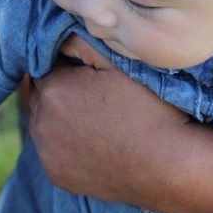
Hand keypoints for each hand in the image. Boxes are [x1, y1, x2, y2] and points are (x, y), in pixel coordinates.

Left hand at [28, 36, 190, 205]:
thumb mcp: (122, 63)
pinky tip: (91, 141)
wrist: (171, 166)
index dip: (64, 62)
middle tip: (90, 91)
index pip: (44, 63)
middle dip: (58, 88)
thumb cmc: (152, 108)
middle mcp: (41, 122)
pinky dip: (64, 145)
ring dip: (58, 116)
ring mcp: (47, 153)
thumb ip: (84, 41)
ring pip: (43, 123)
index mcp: (54, 88)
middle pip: (40, 94)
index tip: (87, 68)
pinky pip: (52, 152)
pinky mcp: (57, 175)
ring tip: (93, 116)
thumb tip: (59, 36)